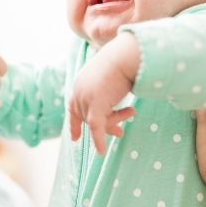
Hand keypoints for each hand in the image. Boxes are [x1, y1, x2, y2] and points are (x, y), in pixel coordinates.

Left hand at [68, 33, 139, 153]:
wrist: (126, 55)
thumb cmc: (123, 62)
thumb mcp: (110, 79)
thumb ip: (107, 91)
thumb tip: (113, 95)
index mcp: (81, 83)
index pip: (73, 107)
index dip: (74, 123)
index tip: (75, 138)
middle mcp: (79, 91)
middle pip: (88, 117)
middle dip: (106, 125)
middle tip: (120, 133)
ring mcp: (85, 98)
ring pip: (96, 121)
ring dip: (115, 122)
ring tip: (132, 112)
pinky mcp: (95, 104)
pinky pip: (96, 127)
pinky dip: (99, 140)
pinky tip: (101, 151)